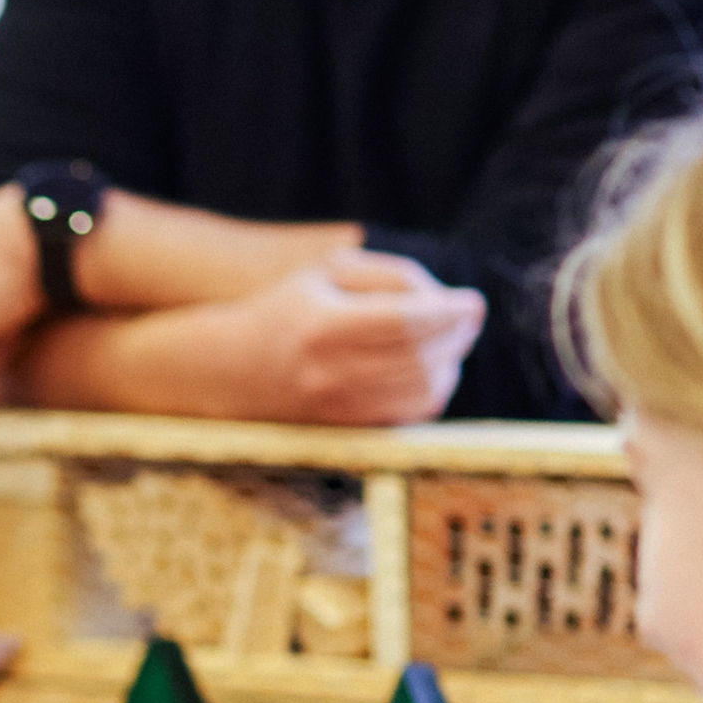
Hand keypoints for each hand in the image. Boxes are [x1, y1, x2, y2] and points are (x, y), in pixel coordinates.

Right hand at [217, 248, 482, 423]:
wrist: (230, 369)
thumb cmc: (289, 308)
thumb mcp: (331, 271)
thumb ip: (392, 276)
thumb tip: (449, 302)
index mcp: (323, 327)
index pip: (408, 322)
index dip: (451, 312)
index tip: (472, 302)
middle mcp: (329, 375)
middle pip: (421, 358)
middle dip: (456, 336)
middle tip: (466, 318)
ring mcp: (337, 410)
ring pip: (422, 392)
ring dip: (449, 364)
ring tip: (449, 341)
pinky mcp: (345, 431)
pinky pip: (410, 416)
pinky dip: (433, 391)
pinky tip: (431, 370)